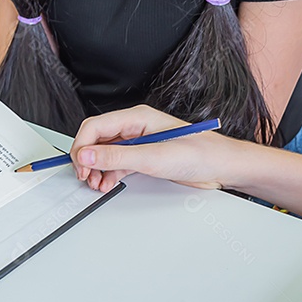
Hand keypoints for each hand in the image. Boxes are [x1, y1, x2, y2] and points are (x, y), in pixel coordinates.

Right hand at [70, 105, 246, 193]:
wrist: (222, 166)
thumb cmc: (199, 153)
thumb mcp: (153, 157)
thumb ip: (117, 157)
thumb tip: (87, 155)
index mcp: (138, 117)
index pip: (96, 126)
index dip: (82, 145)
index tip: (79, 165)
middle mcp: (136, 128)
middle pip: (97, 139)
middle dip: (87, 158)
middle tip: (85, 177)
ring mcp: (140, 143)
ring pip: (105, 153)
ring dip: (96, 168)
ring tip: (96, 184)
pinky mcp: (145, 158)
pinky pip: (117, 163)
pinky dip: (108, 174)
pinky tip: (107, 184)